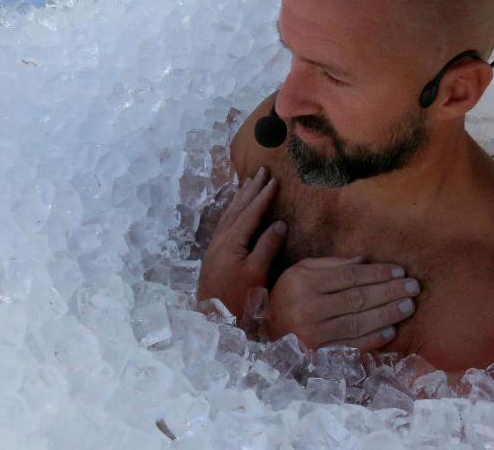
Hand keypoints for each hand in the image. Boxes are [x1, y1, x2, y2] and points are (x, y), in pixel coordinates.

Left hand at [197, 167, 284, 319]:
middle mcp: (220, 239)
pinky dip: (232, 211)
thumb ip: (267, 246)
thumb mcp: (257, 273)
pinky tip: (235, 211)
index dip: (263, 196)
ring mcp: (215, 247)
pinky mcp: (214, 255)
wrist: (214, 320)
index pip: (250, 212)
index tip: (274, 180)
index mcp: (231, 241)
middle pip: (237, 208)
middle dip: (250, 190)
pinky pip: (224, 223)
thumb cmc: (238, 299)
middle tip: (261, 172)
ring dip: (240, 198)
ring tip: (248, 184)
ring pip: (228, 215)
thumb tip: (280, 223)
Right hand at [268, 256, 418, 351]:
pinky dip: (374, 339)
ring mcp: (313, 334)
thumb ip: (331, 264)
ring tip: (408, 306)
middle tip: (413, 287)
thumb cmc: (287, 295)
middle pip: (358, 299)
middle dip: (390, 292)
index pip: (350, 276)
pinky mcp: (318, 355)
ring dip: (388, 314)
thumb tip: (364, 260)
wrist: (265, 332)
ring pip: (359, 323)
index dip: (377, 273)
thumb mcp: (300, 272)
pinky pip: (352, 346)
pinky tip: (391, 330)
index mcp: (303, 283)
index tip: (400, 270)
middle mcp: (307, 308)